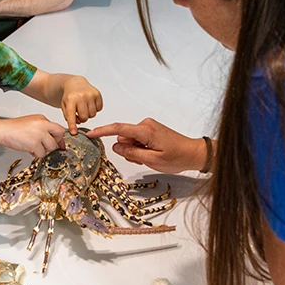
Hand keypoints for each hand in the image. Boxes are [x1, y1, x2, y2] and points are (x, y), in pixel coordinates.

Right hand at [0, 115, 65, 157]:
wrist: (3, 130)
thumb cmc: (14, 128)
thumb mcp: (31, 123)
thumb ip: (42, 128)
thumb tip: (51, 138)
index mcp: (42, 119)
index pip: (59, 128)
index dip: (59, 138)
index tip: (60, 144)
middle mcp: (43, 125)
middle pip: (59, 136)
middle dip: (53, 143)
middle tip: (45, 146)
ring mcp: (40, 134)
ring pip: (51, 147)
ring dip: (43, 150)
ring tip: (33, 146)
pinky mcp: (35, 143)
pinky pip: (41, 153)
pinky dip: (35, 154)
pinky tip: (28, 149)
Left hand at [61, 76, 102, 134]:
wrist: (75, 83)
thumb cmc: (69, 96)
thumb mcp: (64, 106)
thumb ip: (68, 117)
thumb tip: (75, 128)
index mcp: (70, 99)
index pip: (71, 115)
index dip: (72, 125)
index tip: (74, 132)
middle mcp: (81, 96)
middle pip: (84, 117)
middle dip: (82, 119)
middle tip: (79, 114)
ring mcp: (90, 95)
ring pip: (93, 115)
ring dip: (88, 114)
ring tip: (84, 108)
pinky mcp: (98, 94)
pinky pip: (99, 109)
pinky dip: (95, 109)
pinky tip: (89, 104)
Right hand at [87, 118, 207, 172]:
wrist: (194, 153)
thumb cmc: (177, 158)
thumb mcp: (152, 160)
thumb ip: (132, 153)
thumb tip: (115, 146)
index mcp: (145, 130)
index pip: (118, 129)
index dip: (103, 131)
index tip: (90, 134)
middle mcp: (145, 124)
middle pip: (124, 137)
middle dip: (127, 150)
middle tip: (141, 160)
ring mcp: (148, 126)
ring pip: (129, 140)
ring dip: (134, 151)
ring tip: (148, 158)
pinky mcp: (150, 130)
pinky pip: (137, 139)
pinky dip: (139, 148)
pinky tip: (150, 154)